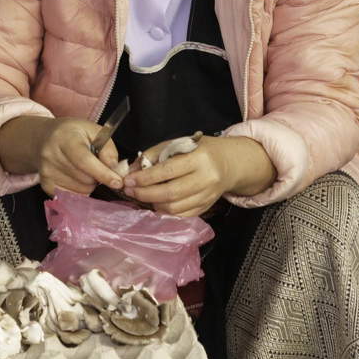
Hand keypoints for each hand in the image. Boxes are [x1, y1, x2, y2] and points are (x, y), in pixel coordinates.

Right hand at [0, 116, 122, 196]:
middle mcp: (52, 156)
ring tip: (84, 170)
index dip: (103, 173)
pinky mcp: (46, 185)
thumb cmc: (73, 133)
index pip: (84, 161)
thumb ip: (108, 149)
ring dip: (90, 184)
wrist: (44, 138)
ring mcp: (47, 172)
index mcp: (65, 139)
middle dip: (98, 176)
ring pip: (81, 190)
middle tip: (97, 166)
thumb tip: (115, 170)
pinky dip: (81, 190)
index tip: (118, 182)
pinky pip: (73, 197)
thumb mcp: (94, 131)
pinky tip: (77, 177)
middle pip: (85, 178)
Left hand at [122, 135, 275, 216]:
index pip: (167, 171)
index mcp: (199, 158)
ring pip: (175, 208)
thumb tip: (133, 170)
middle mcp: (206, 178)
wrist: (230, 163)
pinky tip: (157, 203)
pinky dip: (165, 211)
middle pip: (170, 193)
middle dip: (145, 194)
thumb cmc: (201, 150)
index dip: (145, 178)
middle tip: (131, 191)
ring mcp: (207, 195)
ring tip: (143, 196)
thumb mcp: (179, 143)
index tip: (129, 180)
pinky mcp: (206, 207)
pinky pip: (181, 215)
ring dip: (153, 204)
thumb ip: (155, 154)